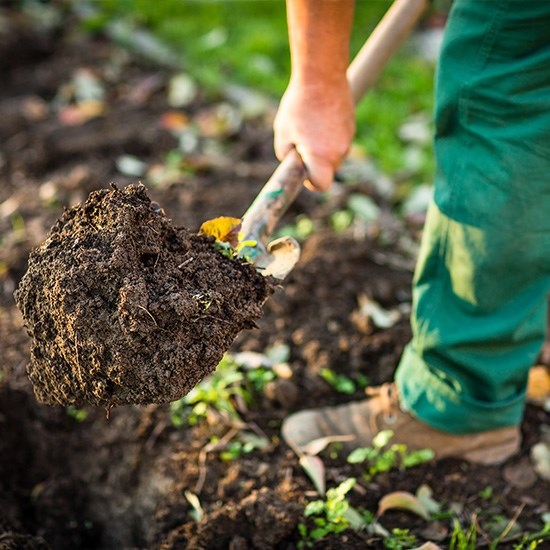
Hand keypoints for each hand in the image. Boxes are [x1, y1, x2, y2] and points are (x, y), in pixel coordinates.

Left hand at [274, 76, 354, 191]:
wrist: (322, 75)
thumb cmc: (298, 105)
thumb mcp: (282, 133)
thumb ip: (286, 156)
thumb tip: (294, 163)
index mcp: (321, 157)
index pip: (321, 185)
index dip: (311, 183)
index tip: (303, 172)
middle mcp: (338, 152)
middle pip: (328, 171)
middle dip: (315, 164)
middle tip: (301, 144)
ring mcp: (348, 139)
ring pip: (334, 156)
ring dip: (322, 149)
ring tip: (309, 127)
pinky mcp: (351, 127)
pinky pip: (339, 141)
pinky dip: (329, 137)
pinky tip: (320, 118)